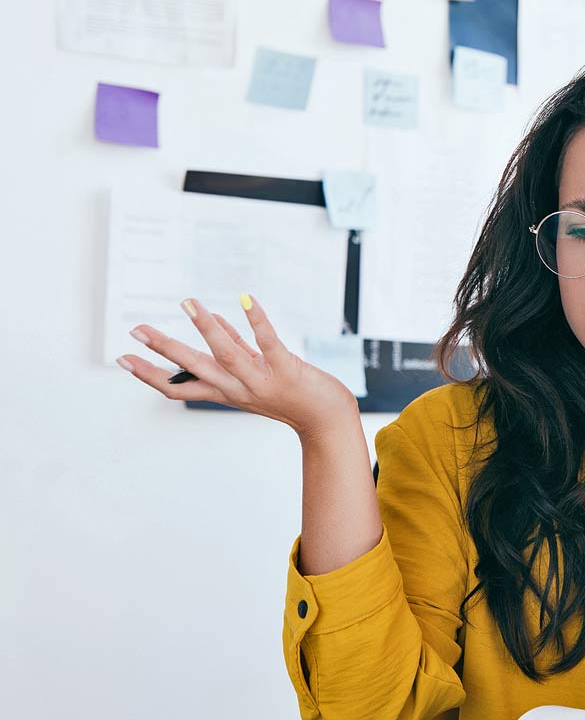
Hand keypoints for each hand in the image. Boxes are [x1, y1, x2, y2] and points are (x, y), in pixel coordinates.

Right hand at [116, 294, 359, 439]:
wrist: (326, 419)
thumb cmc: (291, 394)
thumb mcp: (255, 372)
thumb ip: (233, 345)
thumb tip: (209, 318)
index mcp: (226, 392)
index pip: (179, 388)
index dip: (149, 375)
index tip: (123, 359)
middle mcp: (238, 389)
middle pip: (194, 369)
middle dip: (164, 350)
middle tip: (136, 331)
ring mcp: (261, 381)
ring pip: (227, 354)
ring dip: (205, 329)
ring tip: (186, 303)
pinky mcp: (286, 370)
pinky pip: (268, 344)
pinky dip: (256, 321)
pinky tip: (246, 300)